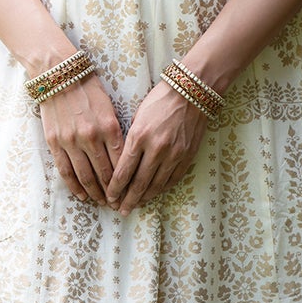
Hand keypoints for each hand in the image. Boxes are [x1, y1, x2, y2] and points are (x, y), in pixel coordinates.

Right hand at [39, 74, 125, 203]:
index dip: (127, 181)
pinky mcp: (54, 143)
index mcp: (109, 127)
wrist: (59, 74)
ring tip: (102, 203)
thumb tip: (123, 157)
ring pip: (86, 176)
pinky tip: (82, 195)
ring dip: (95, 193)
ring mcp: (71, 141)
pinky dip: (75, 186)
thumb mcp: (109, 107)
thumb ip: (115, 132)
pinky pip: (66, 171)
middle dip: (113, 192)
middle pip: (105, 173)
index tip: (131, 192)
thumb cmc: (88, 88)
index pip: (121, 162)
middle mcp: (91, 137)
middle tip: (119, 204)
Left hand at [106, 81, 207, 215]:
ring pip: (156, 185)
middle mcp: (156, 148)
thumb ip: (131, 140)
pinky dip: (161, 189)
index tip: (109, 197)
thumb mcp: (137, 116)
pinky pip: (172, 179)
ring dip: (144, 198)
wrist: (191, 92)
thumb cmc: (160, 100)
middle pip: (138, 183)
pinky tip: (154, 194)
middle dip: (127, 199)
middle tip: (120, 210)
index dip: (115, 188)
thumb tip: (125, 163)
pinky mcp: (187, 156)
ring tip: (135, 206)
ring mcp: (174, 154)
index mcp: (139, 136)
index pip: (123, 170)